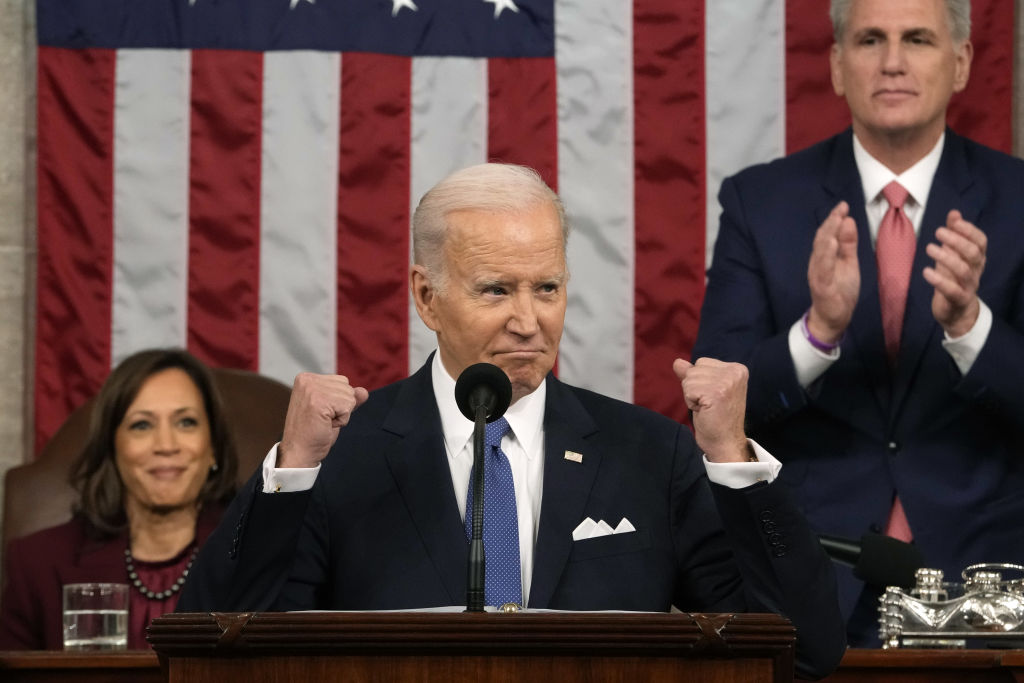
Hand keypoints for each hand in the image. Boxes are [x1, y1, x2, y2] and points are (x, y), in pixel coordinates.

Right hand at [278, 373, 368, 467]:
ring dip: (341, 414)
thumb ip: (347, 398)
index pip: (342, 381)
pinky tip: (325, 425)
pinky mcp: (319, 401)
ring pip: (349, 397)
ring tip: (323, 422)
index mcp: (307, 378)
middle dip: (341, 407)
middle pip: (347, 387)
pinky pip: (347, 408)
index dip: (338, 401)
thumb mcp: (333, 410)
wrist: (299, 452)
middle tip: (322, 419)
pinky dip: (342, 421)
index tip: (321, 412)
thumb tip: (363, 391)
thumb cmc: (313, 433)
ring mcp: (312, 389)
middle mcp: (307, 380)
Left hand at [673, 358, 750, 462]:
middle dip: (695, 388)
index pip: (702, 362)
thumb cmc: (717, 418)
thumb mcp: (706, 390)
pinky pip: (688, 390)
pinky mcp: (716, 392)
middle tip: (709, 404)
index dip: (701, 381)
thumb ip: (694, 374)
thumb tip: (677, 362)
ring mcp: (726, 382)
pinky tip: (704, 411)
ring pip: (689, 379)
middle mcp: (734, 372)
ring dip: (692, 396)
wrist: (726, 442)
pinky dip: (690, 402)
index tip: (713, 397)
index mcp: (737, 369)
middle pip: (694, 369)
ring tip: (707, 408)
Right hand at [806, 201, 859, 342]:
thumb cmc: (840, 290)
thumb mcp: (849, 263)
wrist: (833, 318)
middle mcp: (818, 262)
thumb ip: (848, 244)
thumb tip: (848, 220)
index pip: (827, 234)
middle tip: (840, 209)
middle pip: (822, 239)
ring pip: (820, 252)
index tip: (843, 205)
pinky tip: (831, 245)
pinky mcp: (822, 287)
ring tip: (835, 221)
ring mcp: (818, 274)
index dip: (834, 219)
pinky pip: (823, 270)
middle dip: (831, 223)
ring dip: (827, 235)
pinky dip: (826, 256)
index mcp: (825, 256)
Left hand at [923, 210, 985, 337]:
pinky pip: (952, 290)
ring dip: (946, 257)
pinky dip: (939, 280)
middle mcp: (976, 271)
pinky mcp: (958, 300)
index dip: (969, 230)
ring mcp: (968, 286)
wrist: (956, 312)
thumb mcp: (953, 256)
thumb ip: (954, 235)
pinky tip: (926, 271)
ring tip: (929, 247)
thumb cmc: (953, 279)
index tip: (955, 222)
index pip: (980, 242)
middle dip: (957, 240)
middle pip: (973, 253)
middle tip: (938, 232)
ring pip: (963, 270)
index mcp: (977, 259)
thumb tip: (954, 213)